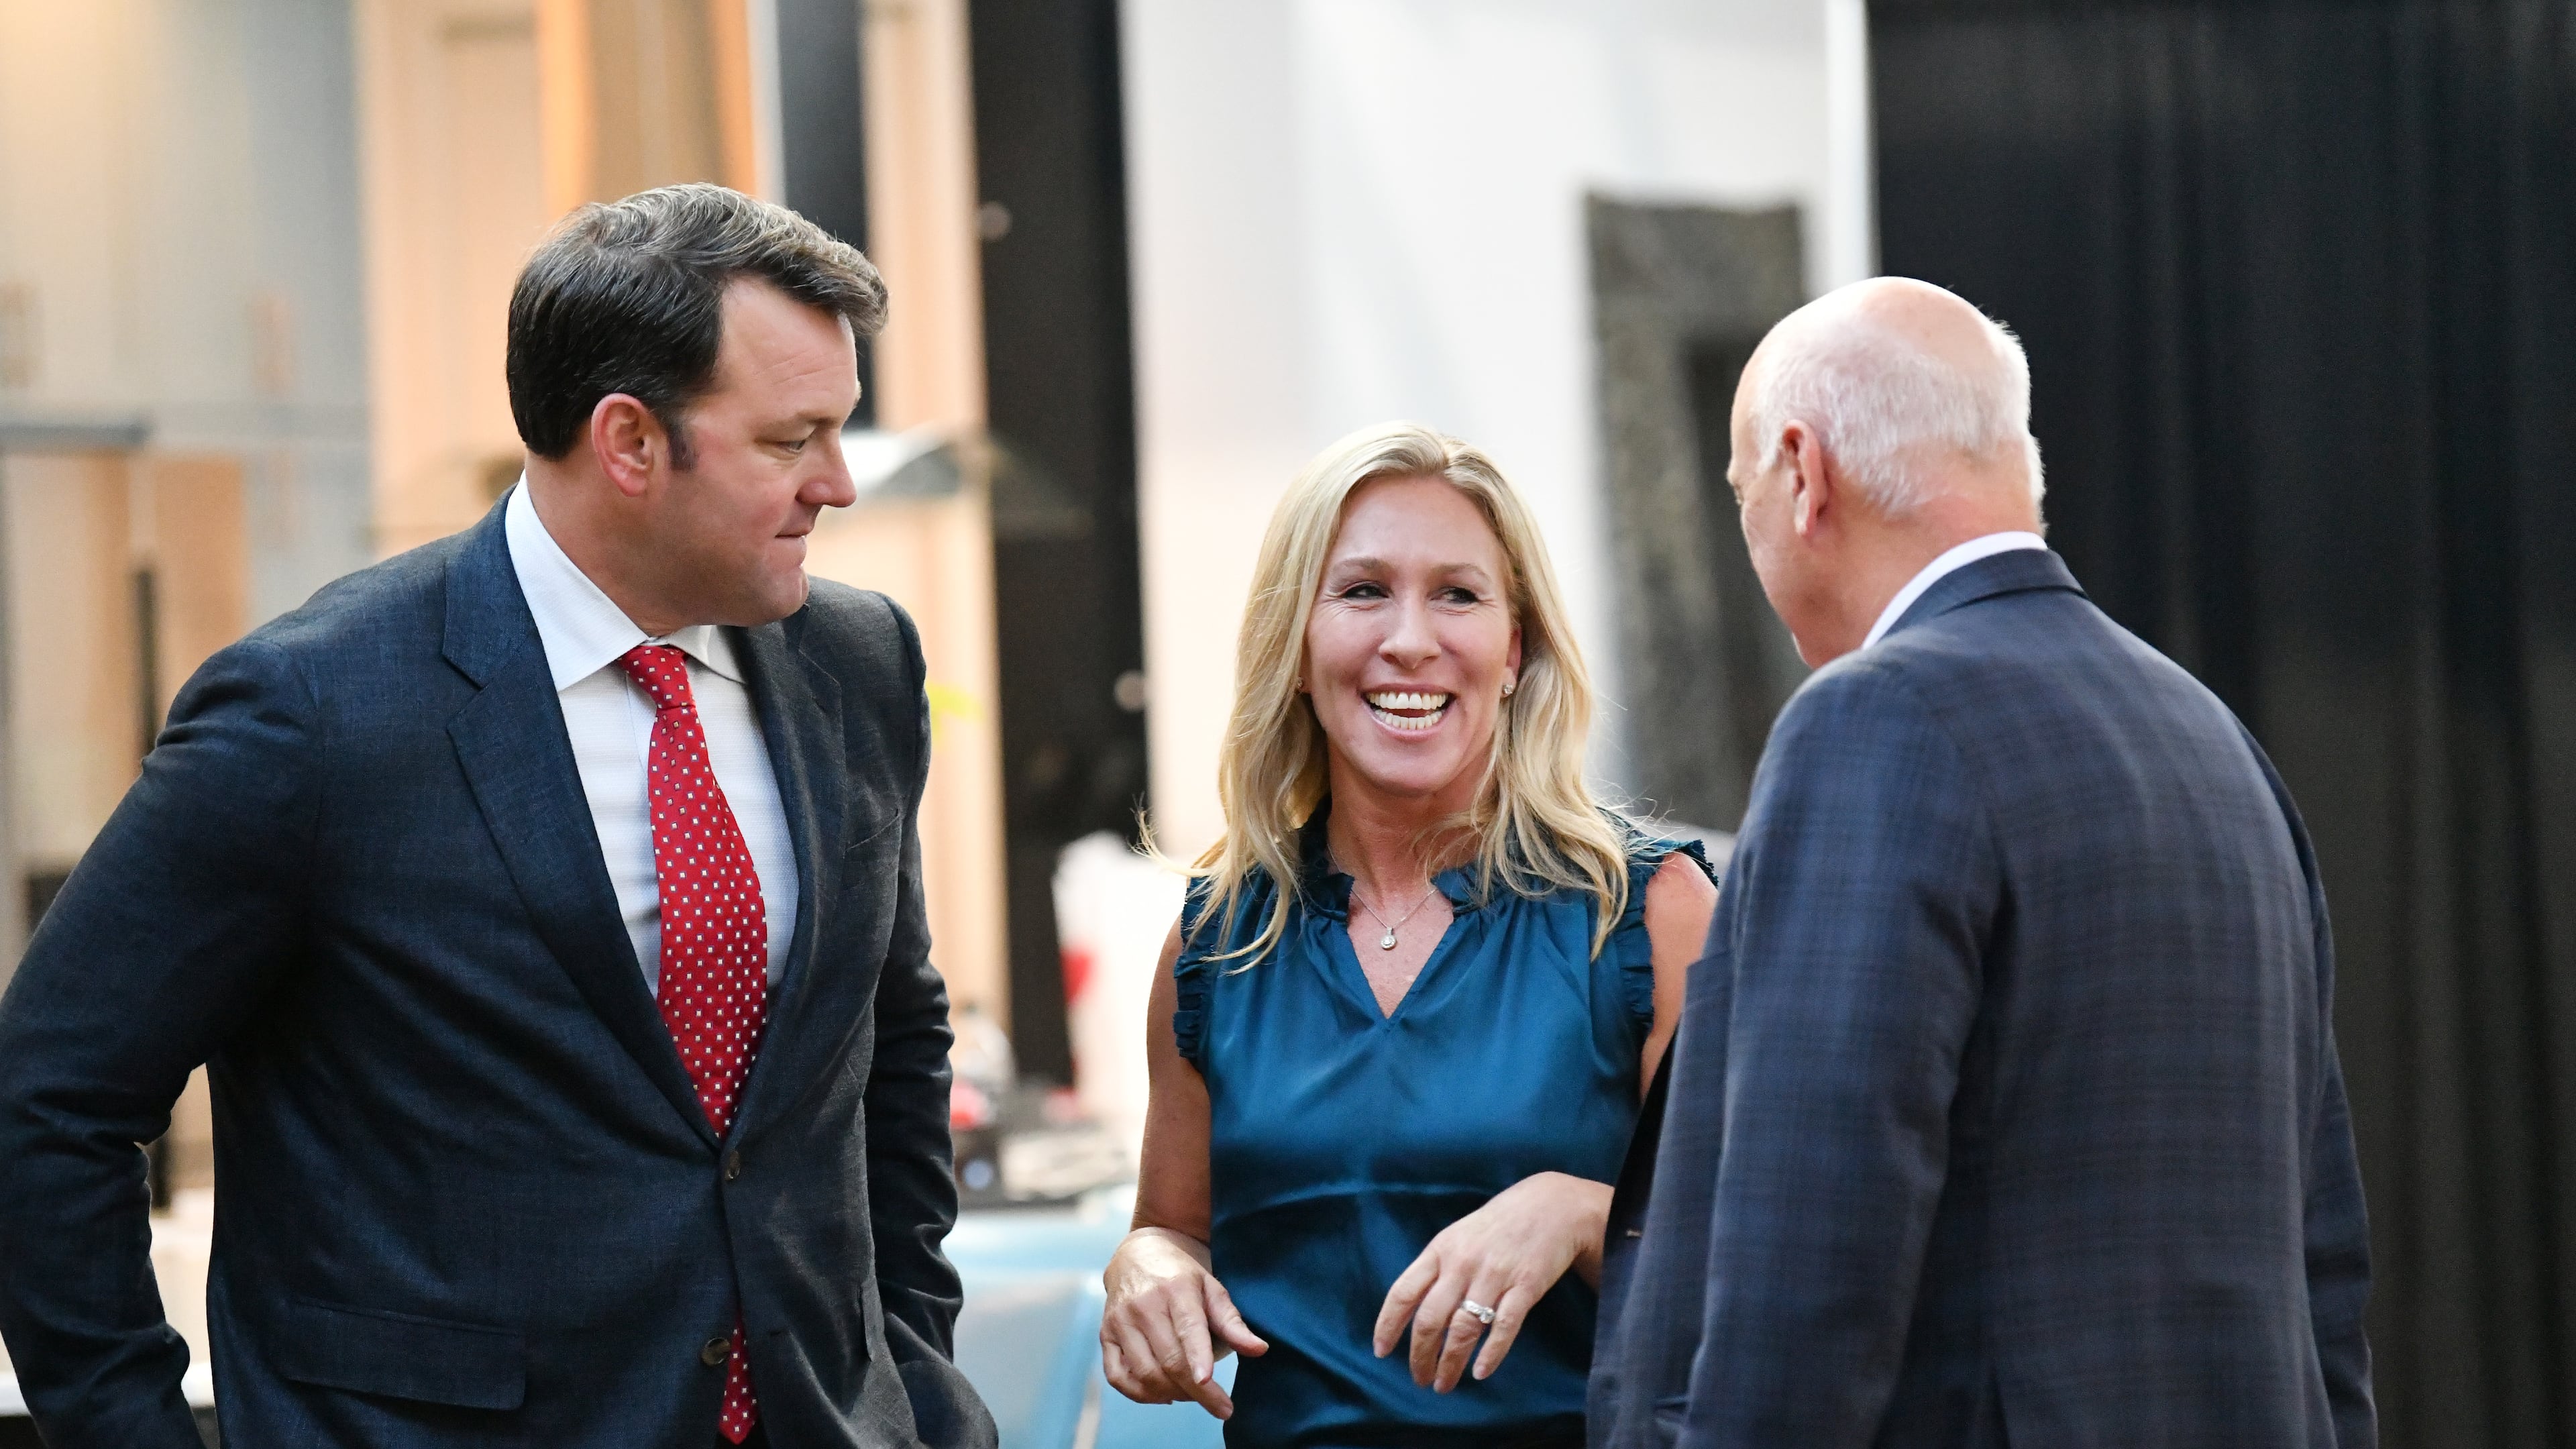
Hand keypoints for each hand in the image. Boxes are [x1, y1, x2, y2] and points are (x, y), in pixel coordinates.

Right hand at [1100, 1226, 1268, 1417]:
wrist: (1137, 1256)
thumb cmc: (1181, 1276)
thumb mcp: (1211, 1288)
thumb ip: (1232, 1322)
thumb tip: (1260, 1350)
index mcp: (1175, 1289)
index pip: (1187, 1329)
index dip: (1197, 1359)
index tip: (1209, 1383)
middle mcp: (1143, 1306)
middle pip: (1168, 1361)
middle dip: (1198, 1392)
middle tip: (1222, 1407)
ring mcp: (1119, 1321)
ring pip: (1144, 1374)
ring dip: (1173, 1393)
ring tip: (1195, 1394)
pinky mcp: (1105, 1335)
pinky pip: (1118, 1378)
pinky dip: (1141, 1394)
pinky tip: (1164, 1394)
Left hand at [1371, 1171, 1610, 1391]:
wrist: (1551, 1205)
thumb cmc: (1498, 1225)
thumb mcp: (1458, 1236)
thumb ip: (1437, 1269)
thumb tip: (1415, 1312)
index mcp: (1440, 1250)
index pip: (1403, 1293)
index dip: (1388, 1325)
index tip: (1381, 1351)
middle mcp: (1462, 1263)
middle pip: (1430, 1319)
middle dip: (1420, 1356)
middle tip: (1419, 1379)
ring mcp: (1494, 1275)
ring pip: (1463, 1330)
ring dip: (1449, 1363)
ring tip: (1443, 1384)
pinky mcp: (1525, 1286)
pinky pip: (1503, 1327)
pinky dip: (1490, 1354)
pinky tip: (1480, 1373)